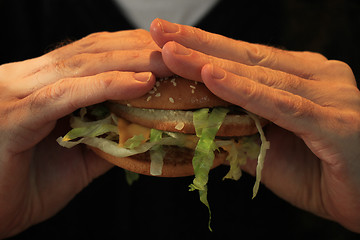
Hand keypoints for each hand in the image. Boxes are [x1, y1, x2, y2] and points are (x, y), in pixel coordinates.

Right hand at [0, 29, 169, 237]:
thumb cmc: (19, 187)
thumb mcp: (73, 161)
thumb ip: (103, 141)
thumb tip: (142, 132)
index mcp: (39, 85)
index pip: (89, 53)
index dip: (128, 48)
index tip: (165, 50)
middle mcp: (27, 79)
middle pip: (91, 52)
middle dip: (136, 49)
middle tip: (177, 50)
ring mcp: (18, 93)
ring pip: (82, 65)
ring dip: (130, 61)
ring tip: (167, 62)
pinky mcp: (15, 116)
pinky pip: (66, 94)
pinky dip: (105, 86)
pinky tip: (138, 83)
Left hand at [150, 19, 359, 231]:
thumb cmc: (322, 175)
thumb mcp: (270, 151)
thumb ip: (241, 133)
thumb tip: (202, 125)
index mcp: (302, 79)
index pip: (245, 58)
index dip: (205, 47)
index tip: (168, 38)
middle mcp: (317, 76)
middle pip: (247, 57)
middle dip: (199, 44)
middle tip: (159, 30)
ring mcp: (328, 94)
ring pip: (259, 75)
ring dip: (210, 63)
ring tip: (171, 52)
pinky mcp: (333, 119)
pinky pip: (280, 103)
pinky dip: (244, 91)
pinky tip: (212, 77)